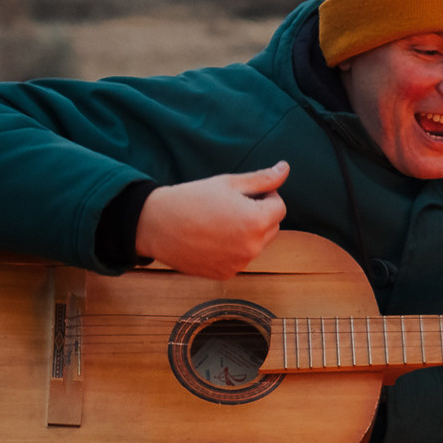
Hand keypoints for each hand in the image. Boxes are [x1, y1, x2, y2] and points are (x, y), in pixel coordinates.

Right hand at [134, 162, 288, 278]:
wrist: (156, 225)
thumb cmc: (191, 199)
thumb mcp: (228, 183)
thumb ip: (262, 178)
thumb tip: (285, 168)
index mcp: (256, 221)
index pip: (280, 207)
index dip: (266, 196)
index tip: (245, 193)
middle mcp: (253, 247)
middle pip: (272, 227)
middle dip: (259, 215)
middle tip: (230, 206)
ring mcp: (240, 264)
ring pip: (257, 244)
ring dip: (247, 233)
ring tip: (218, 222)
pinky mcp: (227, 274)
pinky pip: (240, 258)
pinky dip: (233, 249)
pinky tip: (211, 238)